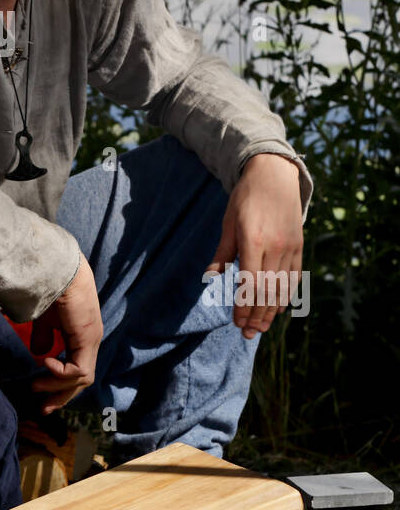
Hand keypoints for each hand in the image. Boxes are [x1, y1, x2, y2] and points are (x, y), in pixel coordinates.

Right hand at [29, 255, 102, 414]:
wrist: (58, 268)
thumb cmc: (50, 286)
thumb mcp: (45, 318)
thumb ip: (43, 336)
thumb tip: (38, 353)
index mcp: (82, 334)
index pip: (77, 368)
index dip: (60, 384)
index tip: (40, 394)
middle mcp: (91, 340)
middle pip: (82, 380)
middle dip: (61, 396)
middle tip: (44, 409)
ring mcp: (91, 340)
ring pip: (81, 378)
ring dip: (57, 386)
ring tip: (35, 384)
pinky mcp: (87, 338)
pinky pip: (78, 370)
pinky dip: (61, 373)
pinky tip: (44, 363)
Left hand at [205, 153, 303, 339]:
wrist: (274, 175)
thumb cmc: (245, 199)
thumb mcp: (229, 222)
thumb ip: (222, 252)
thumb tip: (210, 278)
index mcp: (253, 240)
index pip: (250, 283)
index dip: (244, 306)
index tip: (237, 323)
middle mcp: (275, 247)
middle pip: (267, 291)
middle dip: (256, 315)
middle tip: (247, 334)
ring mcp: (290, 247)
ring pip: (282, 288)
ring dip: (271, 311)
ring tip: (261, 328)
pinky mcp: (299, 247)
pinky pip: (293, 278)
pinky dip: (285, 296)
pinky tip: (276, 309)